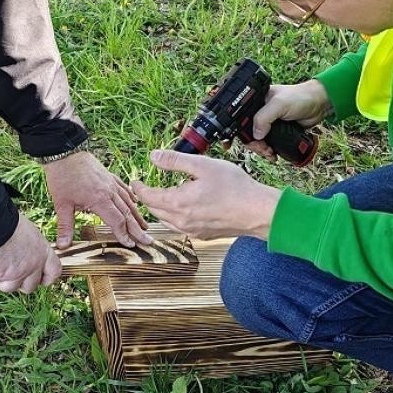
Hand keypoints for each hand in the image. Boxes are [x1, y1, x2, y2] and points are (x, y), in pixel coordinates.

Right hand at [0, 214, 61, 293]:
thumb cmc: (9, 223)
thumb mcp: (29, 233)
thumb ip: (33, 248)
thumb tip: (29, 253)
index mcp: (43, 253)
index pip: (54, 272)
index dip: (47, 277)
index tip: (41, 278)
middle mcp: (33, 266)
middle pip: (31, 286)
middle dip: (23, 282)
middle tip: (14, 272)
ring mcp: (16, 274)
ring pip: (11, 287)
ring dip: (5, 280)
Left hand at [44, 150, 150, 247]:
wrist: (64, 151)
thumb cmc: (62, 177)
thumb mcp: (61, 204)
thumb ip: (65, 226)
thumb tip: (63, 246)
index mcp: (100, 200)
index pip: (117, 221)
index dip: (124, 234)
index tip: (131, 245)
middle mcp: (109, 192)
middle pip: (127, 214)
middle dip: (138, 230)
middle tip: (148, 241)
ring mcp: (111, 183)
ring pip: (129, 202)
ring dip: (137, 216)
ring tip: (145, 227)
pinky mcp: (109, 176)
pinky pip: (124, 189)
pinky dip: (131, 198)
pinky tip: (136, 203)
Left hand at [131, 150, 281, 240]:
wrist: (257, 212)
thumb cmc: (235, 187)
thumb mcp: (203, 165)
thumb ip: (175, 161)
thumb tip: (153, 157)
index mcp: (177, 202)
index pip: (147, 196)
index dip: (138, 187)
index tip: (134, 181)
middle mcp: (181, 221)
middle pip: (153, 210)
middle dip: (146, 199)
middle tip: (144, 188)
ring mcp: (191, 231)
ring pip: (165, 221)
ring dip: (159, 209)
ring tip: (160, 197)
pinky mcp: (201, 235)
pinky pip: (179, 227)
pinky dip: (174, 217)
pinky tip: (181, 209)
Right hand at [249, 79, 331, 159]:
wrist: (319, 104)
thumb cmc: (300, 97)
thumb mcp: (279, 104)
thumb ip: (264, 118)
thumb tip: (256, 135)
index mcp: (256, 102)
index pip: (242, 120)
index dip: (243, 133)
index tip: (249, 143)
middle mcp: (261, 112)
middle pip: (250, 133)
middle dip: (255, 144)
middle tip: (264, 150)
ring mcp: (269, 122)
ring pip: (259, 140)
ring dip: (262, 149)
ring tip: (270, 153)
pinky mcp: (278, 131)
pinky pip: (269, 143)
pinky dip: (269, 150)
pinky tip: (273, 154)